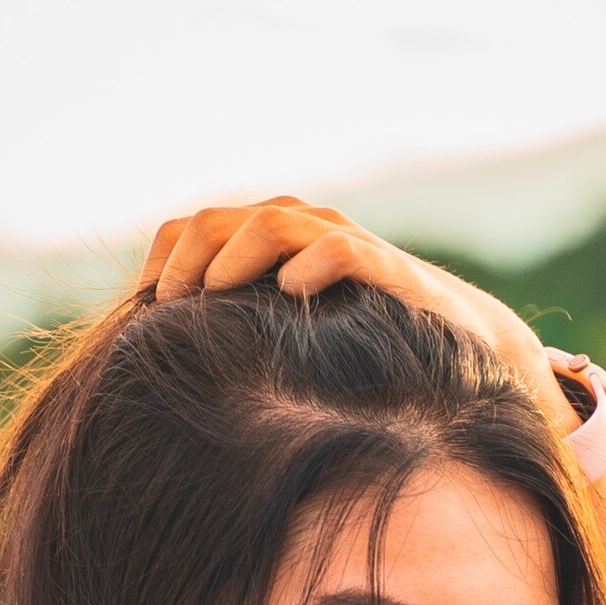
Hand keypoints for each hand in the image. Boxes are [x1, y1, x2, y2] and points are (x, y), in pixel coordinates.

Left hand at [137, 197, 579, 435]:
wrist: (460, 349)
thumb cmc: (359, 353)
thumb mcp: (285, 347)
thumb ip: (236, 346)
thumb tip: (162, 384)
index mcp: (266, 244)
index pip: (191, 229)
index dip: (162, 262)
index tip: (145, 314)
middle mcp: (300, 231)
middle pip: (217, 221)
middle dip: (186, 263)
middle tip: (169, 311)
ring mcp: (342, 244)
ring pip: (271, 224)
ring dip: (233, 258)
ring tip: (214, 298)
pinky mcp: (385, 269)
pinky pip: (338, 249)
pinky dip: (309, 265)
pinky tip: (290, 294)